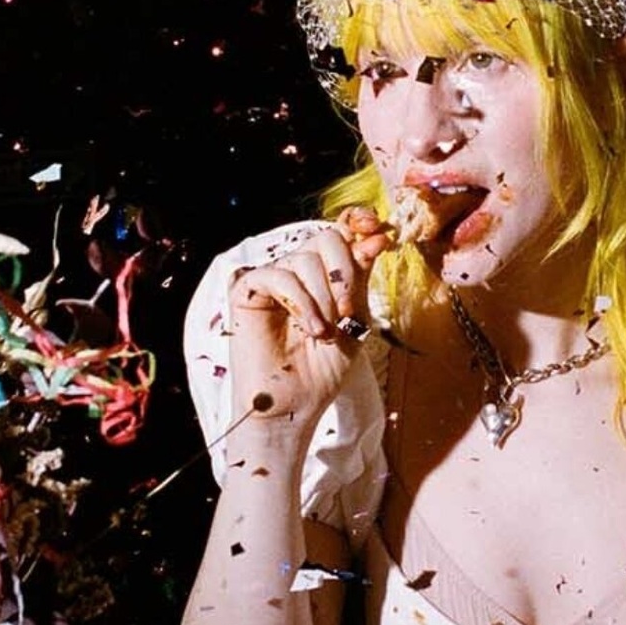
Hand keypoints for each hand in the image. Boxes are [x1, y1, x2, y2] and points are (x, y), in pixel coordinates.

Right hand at [227, 208, 393, 423]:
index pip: (341, 230)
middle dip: (344, 272)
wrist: (297, 403)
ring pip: (304, 258)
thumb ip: (362, 277)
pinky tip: (310, 328)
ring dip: (322, 298)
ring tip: (323, 333)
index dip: (358, 221)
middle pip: (326, 238)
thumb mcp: (356, 318)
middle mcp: (300, 270)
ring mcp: (274, 278)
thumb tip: (376, 236)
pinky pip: (278, 274)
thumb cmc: (324, 367)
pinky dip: (300, 300)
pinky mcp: (248, 290)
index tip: (377, 232)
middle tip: (346, 312)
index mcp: (328, 273)